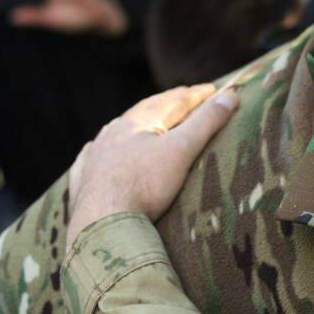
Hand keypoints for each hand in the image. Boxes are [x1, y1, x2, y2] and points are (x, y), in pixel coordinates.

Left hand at [67, 85, 238, 251]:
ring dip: (134, 123)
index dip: (196, 96)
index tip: (213, 89)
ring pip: (116, 131)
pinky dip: (100, 150)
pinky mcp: (84, 180)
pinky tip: (94, 148)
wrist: (101, 224)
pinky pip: (91, 157)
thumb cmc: (145, 186)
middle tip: (184, 96)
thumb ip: (205, 122)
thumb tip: (230, 95)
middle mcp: (113, 133)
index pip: (173, 102)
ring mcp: (95, 156)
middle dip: (167, 103)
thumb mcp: (182, 150)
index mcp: (138, 122)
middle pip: (145, 111)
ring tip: (146, 120)